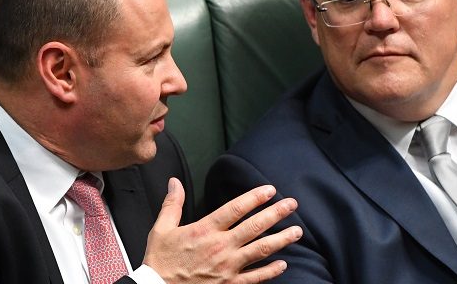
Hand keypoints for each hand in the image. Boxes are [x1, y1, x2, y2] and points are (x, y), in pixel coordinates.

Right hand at [143, 178, 301, 282]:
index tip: (270, 190)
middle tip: (292, 204)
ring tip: (297, 231)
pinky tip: (283, 264)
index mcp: (204, 230)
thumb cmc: (160, 262)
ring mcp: (227, 267)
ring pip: (260, 250)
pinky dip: (270, 271)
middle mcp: (220, 247)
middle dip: (276, 214)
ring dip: (281, 240)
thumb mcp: (161, 229)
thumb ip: (172, 204)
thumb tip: (174, 182)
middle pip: (254, 227)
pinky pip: (255, 278)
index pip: (235, 209)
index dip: (254, 198)